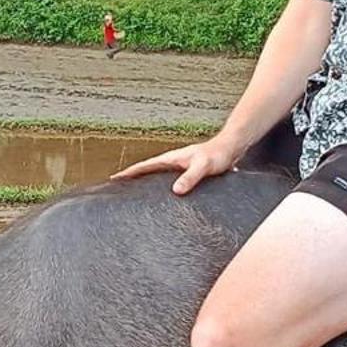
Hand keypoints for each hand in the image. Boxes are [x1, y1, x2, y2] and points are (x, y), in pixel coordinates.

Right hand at [112, 137, 240, 194]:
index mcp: (171, 159)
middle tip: (119, 188)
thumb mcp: (203, 166)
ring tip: (135, 195)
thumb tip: (176, 191)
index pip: (144, 166)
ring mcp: (180, 168)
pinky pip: (170, 181)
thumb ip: (190, 177)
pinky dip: (161, 188)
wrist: (231, 148)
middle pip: (147, 171)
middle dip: (132, 179)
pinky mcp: (188, 174)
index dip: (129, 173)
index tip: (115, 179)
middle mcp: (173, 163)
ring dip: (146, 183)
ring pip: (157, 177)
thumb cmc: (218, 155)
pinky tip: (164, 197)